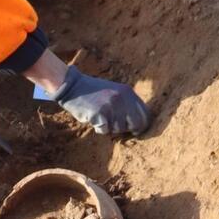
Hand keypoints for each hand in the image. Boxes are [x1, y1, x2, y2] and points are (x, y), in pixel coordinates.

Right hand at [33, 63, 149, 137]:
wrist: (73, 87)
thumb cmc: (94, 92)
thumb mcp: (116, 92)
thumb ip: (128, 104)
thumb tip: (140, 124)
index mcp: (128, 92)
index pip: (146, 114)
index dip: (142, 125)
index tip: (136, 130)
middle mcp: (122, 99)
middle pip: (136, 125)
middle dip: (128, 129)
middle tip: (117, 127)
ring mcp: (111, 106)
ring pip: (119, 129)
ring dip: (110, 128)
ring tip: (101, 117)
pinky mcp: (100, 114)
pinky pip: (105, 131)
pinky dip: (99, 129)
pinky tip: (93, 118)